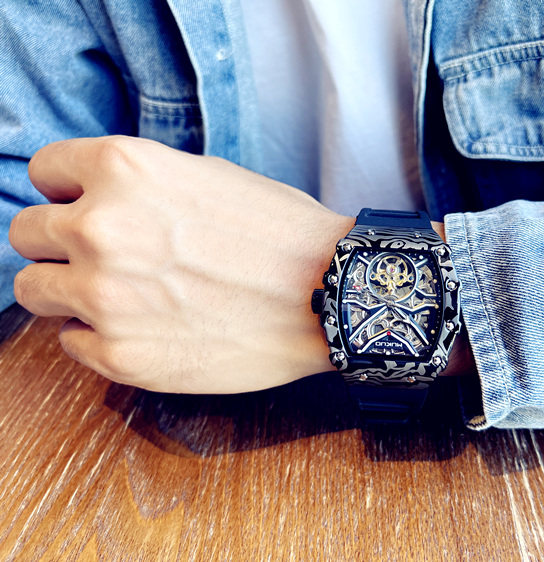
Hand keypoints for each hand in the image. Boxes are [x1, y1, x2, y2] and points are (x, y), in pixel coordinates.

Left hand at [10, 136, 352, 392]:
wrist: (330, 296)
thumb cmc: (281, 233)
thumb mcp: (207, 176)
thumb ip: (137, 185)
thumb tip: (92, 201)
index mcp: (124, 169)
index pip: (44, 171)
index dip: (66, 190)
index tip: (83, 206)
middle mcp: (100, 228)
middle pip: (26, 233)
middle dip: (60, 242)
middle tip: (104, 256)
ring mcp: (104, 297)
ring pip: (33, 289)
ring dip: (67, 289)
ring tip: (118, 295)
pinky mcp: (119, 356)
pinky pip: (70, 341)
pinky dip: (97, 334)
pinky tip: (144, 328)